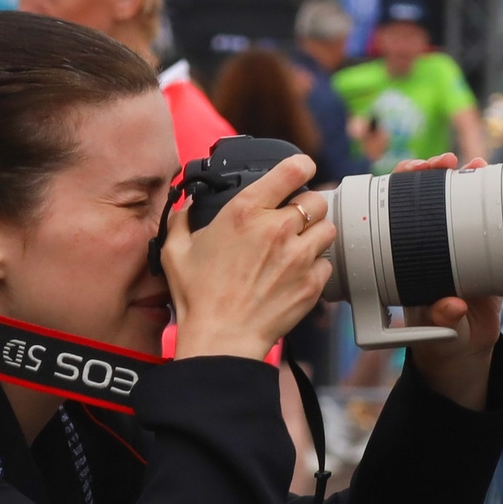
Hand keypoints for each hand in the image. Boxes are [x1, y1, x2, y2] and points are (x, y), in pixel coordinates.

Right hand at [161, 152, 333, 360]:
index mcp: (245, 211)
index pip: (291, 170)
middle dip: (306, 206)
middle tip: (293, 220)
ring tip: (298, 245)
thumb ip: (181, 219)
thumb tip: (185, 206)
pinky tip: (297, 273)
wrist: (222, 339)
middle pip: (316, 200)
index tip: (302, 168)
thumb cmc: (198, 298)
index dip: (301, 165)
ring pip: (327, 228)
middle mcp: (277, 229)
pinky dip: (316, 266)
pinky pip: (327, 263)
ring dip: (315, 233)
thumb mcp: (175, 250)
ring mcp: (298, 256)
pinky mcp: (312, 283)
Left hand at [396, 154, 501, 409]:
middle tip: (447, 162)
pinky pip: (486, 222)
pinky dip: (493, 201)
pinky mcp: (483, 256)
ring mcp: (453, 248)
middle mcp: (426, 247)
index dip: (399, 187)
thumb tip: (451, 305)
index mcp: (404, 260)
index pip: (393, 213)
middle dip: (432, 173)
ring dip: (465, 179)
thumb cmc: (441, 345)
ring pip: (454, 203)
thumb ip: (441, 322)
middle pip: (422, 198)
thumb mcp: (439, 337)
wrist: (465, 355)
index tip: (413, 172)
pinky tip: (499, 182)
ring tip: (477, 165)